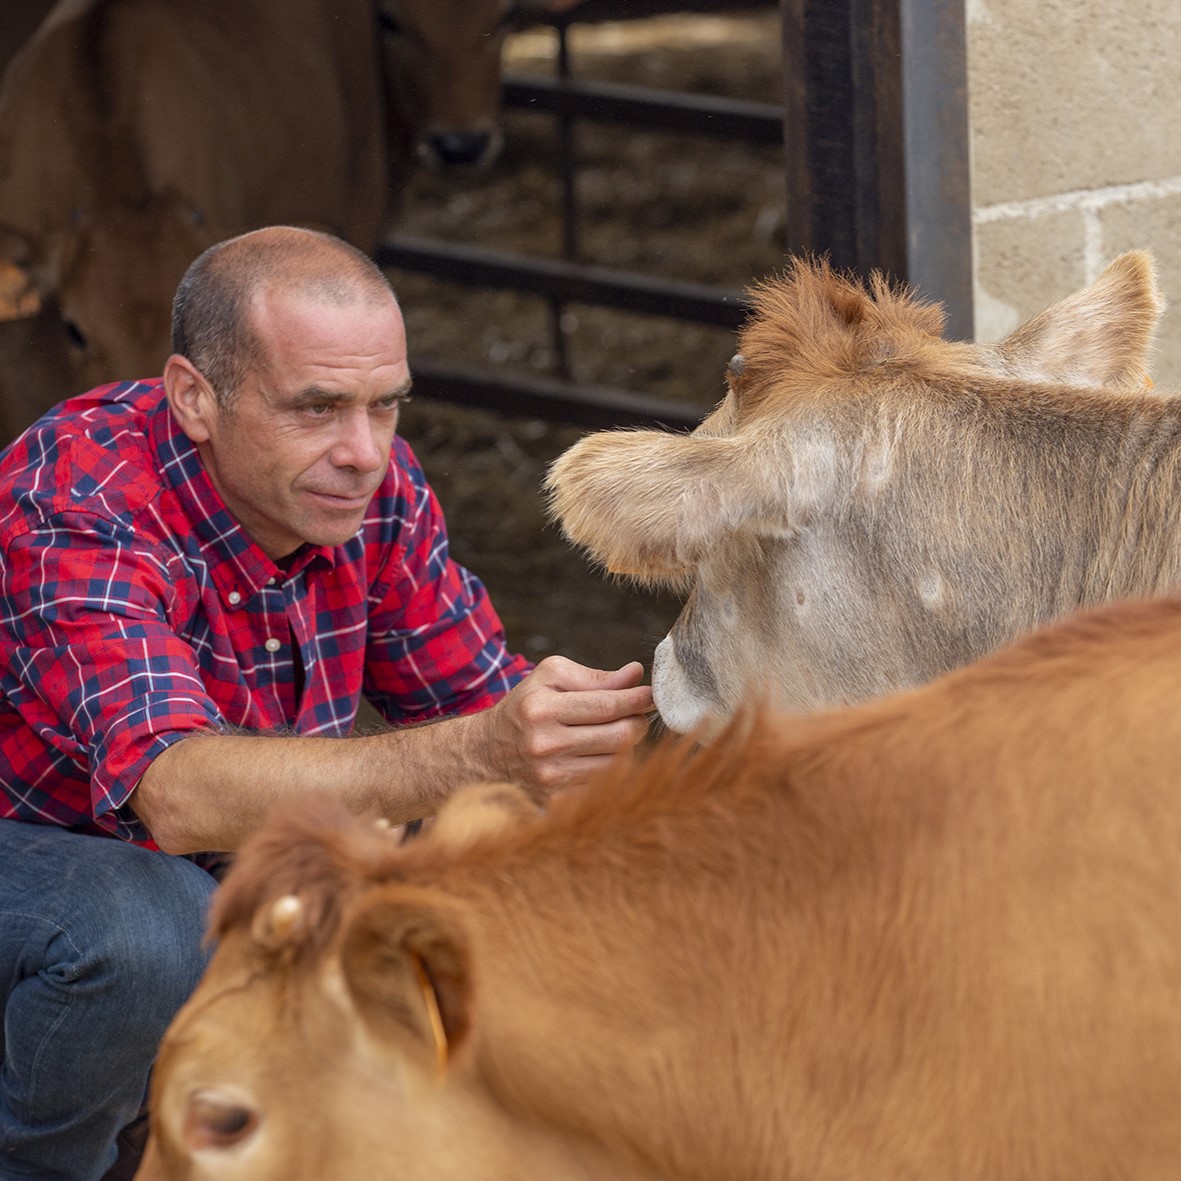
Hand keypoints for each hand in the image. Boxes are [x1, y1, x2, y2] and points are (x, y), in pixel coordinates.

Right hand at [478, 656, 652, 797]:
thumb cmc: (525, 707)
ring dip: (627, 746)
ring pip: (618, 761)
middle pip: (620, 736)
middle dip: (637, 722)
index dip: (638, 699)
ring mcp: (551, 776)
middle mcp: (545, 745)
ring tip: (615, 732)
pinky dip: (611, 765)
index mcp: (542, 708)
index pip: (608, 705)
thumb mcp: (550, 677)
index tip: (653, 695)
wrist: (486, 753)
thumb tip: (636, 674)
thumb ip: (595, 677)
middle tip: (637, 713)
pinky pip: (605, 781)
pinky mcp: (557, 798)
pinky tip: (600, 753)